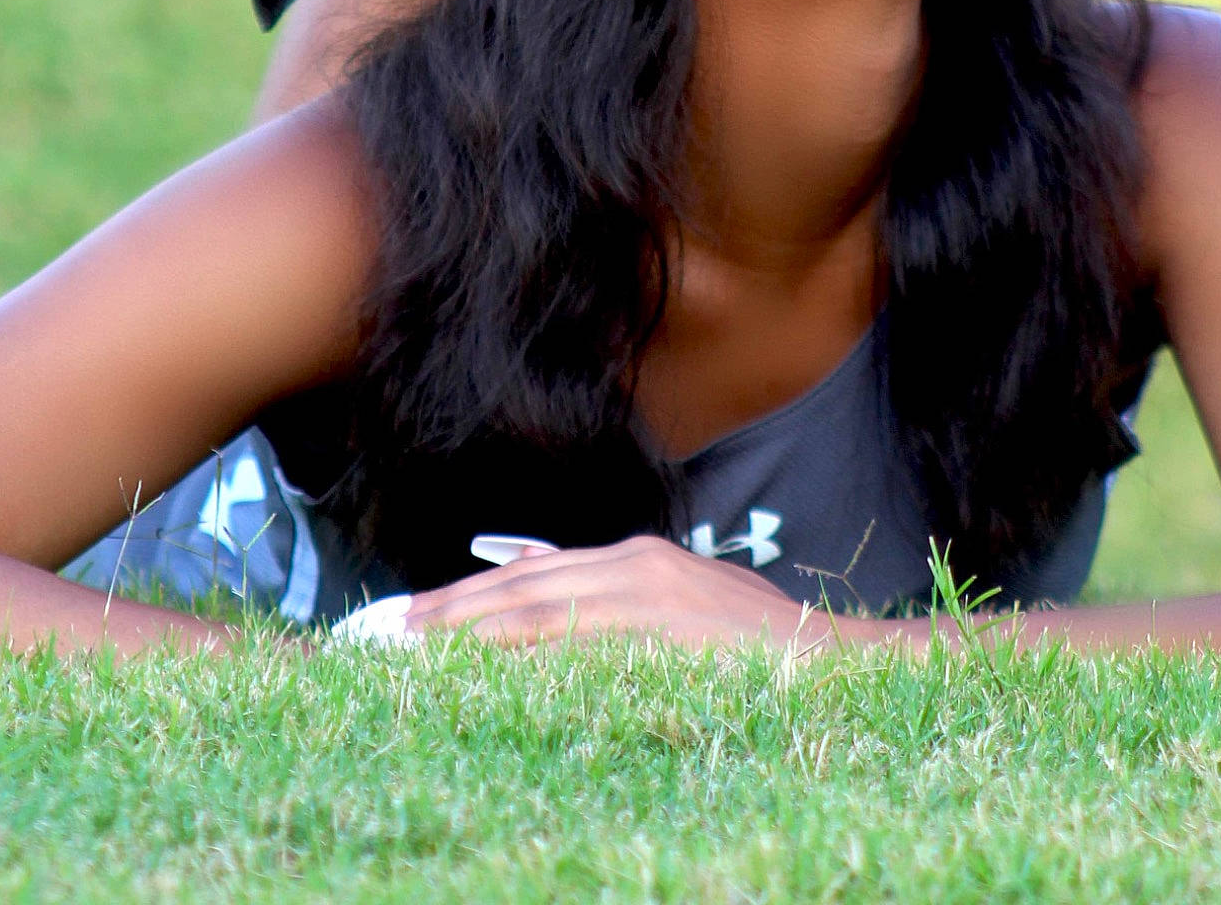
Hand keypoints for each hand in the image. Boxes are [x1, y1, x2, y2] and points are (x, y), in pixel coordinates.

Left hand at [399, 534, 865, 650]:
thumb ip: (618, 595)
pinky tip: (483, 662)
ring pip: (538, 606)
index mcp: (637, 558)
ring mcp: (648, 594)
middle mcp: (634, 565)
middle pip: (523, 586)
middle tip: (389, 630)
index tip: (417, 616)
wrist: (832, 655)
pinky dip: (524, 647)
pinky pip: (577, 638)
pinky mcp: (662, 627)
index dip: (471, 595)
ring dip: (469, 626)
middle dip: (452, 608)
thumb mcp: (683, 602)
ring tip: (412, 645)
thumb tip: (543, 586)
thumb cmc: (760, 642)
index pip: (533, 575)